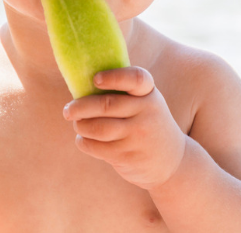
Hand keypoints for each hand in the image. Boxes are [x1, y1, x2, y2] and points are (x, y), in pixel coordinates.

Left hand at [63, 66, 185, 189]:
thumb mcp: (145, 103)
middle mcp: (147, 112)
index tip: (96, 80)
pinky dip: (84, 142)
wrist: (173, 162)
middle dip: (80, 107)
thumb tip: (80, 83)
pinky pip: (98, 147)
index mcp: (149, 93)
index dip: (114, 77)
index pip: (136, 78)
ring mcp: (139, 136)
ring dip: (81, 126)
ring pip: (98, 128)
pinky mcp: (129, 156)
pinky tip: (83, 140)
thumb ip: (123, 93)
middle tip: (68, 110)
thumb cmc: (147, 124)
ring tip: (77, 125)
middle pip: (106, 105)